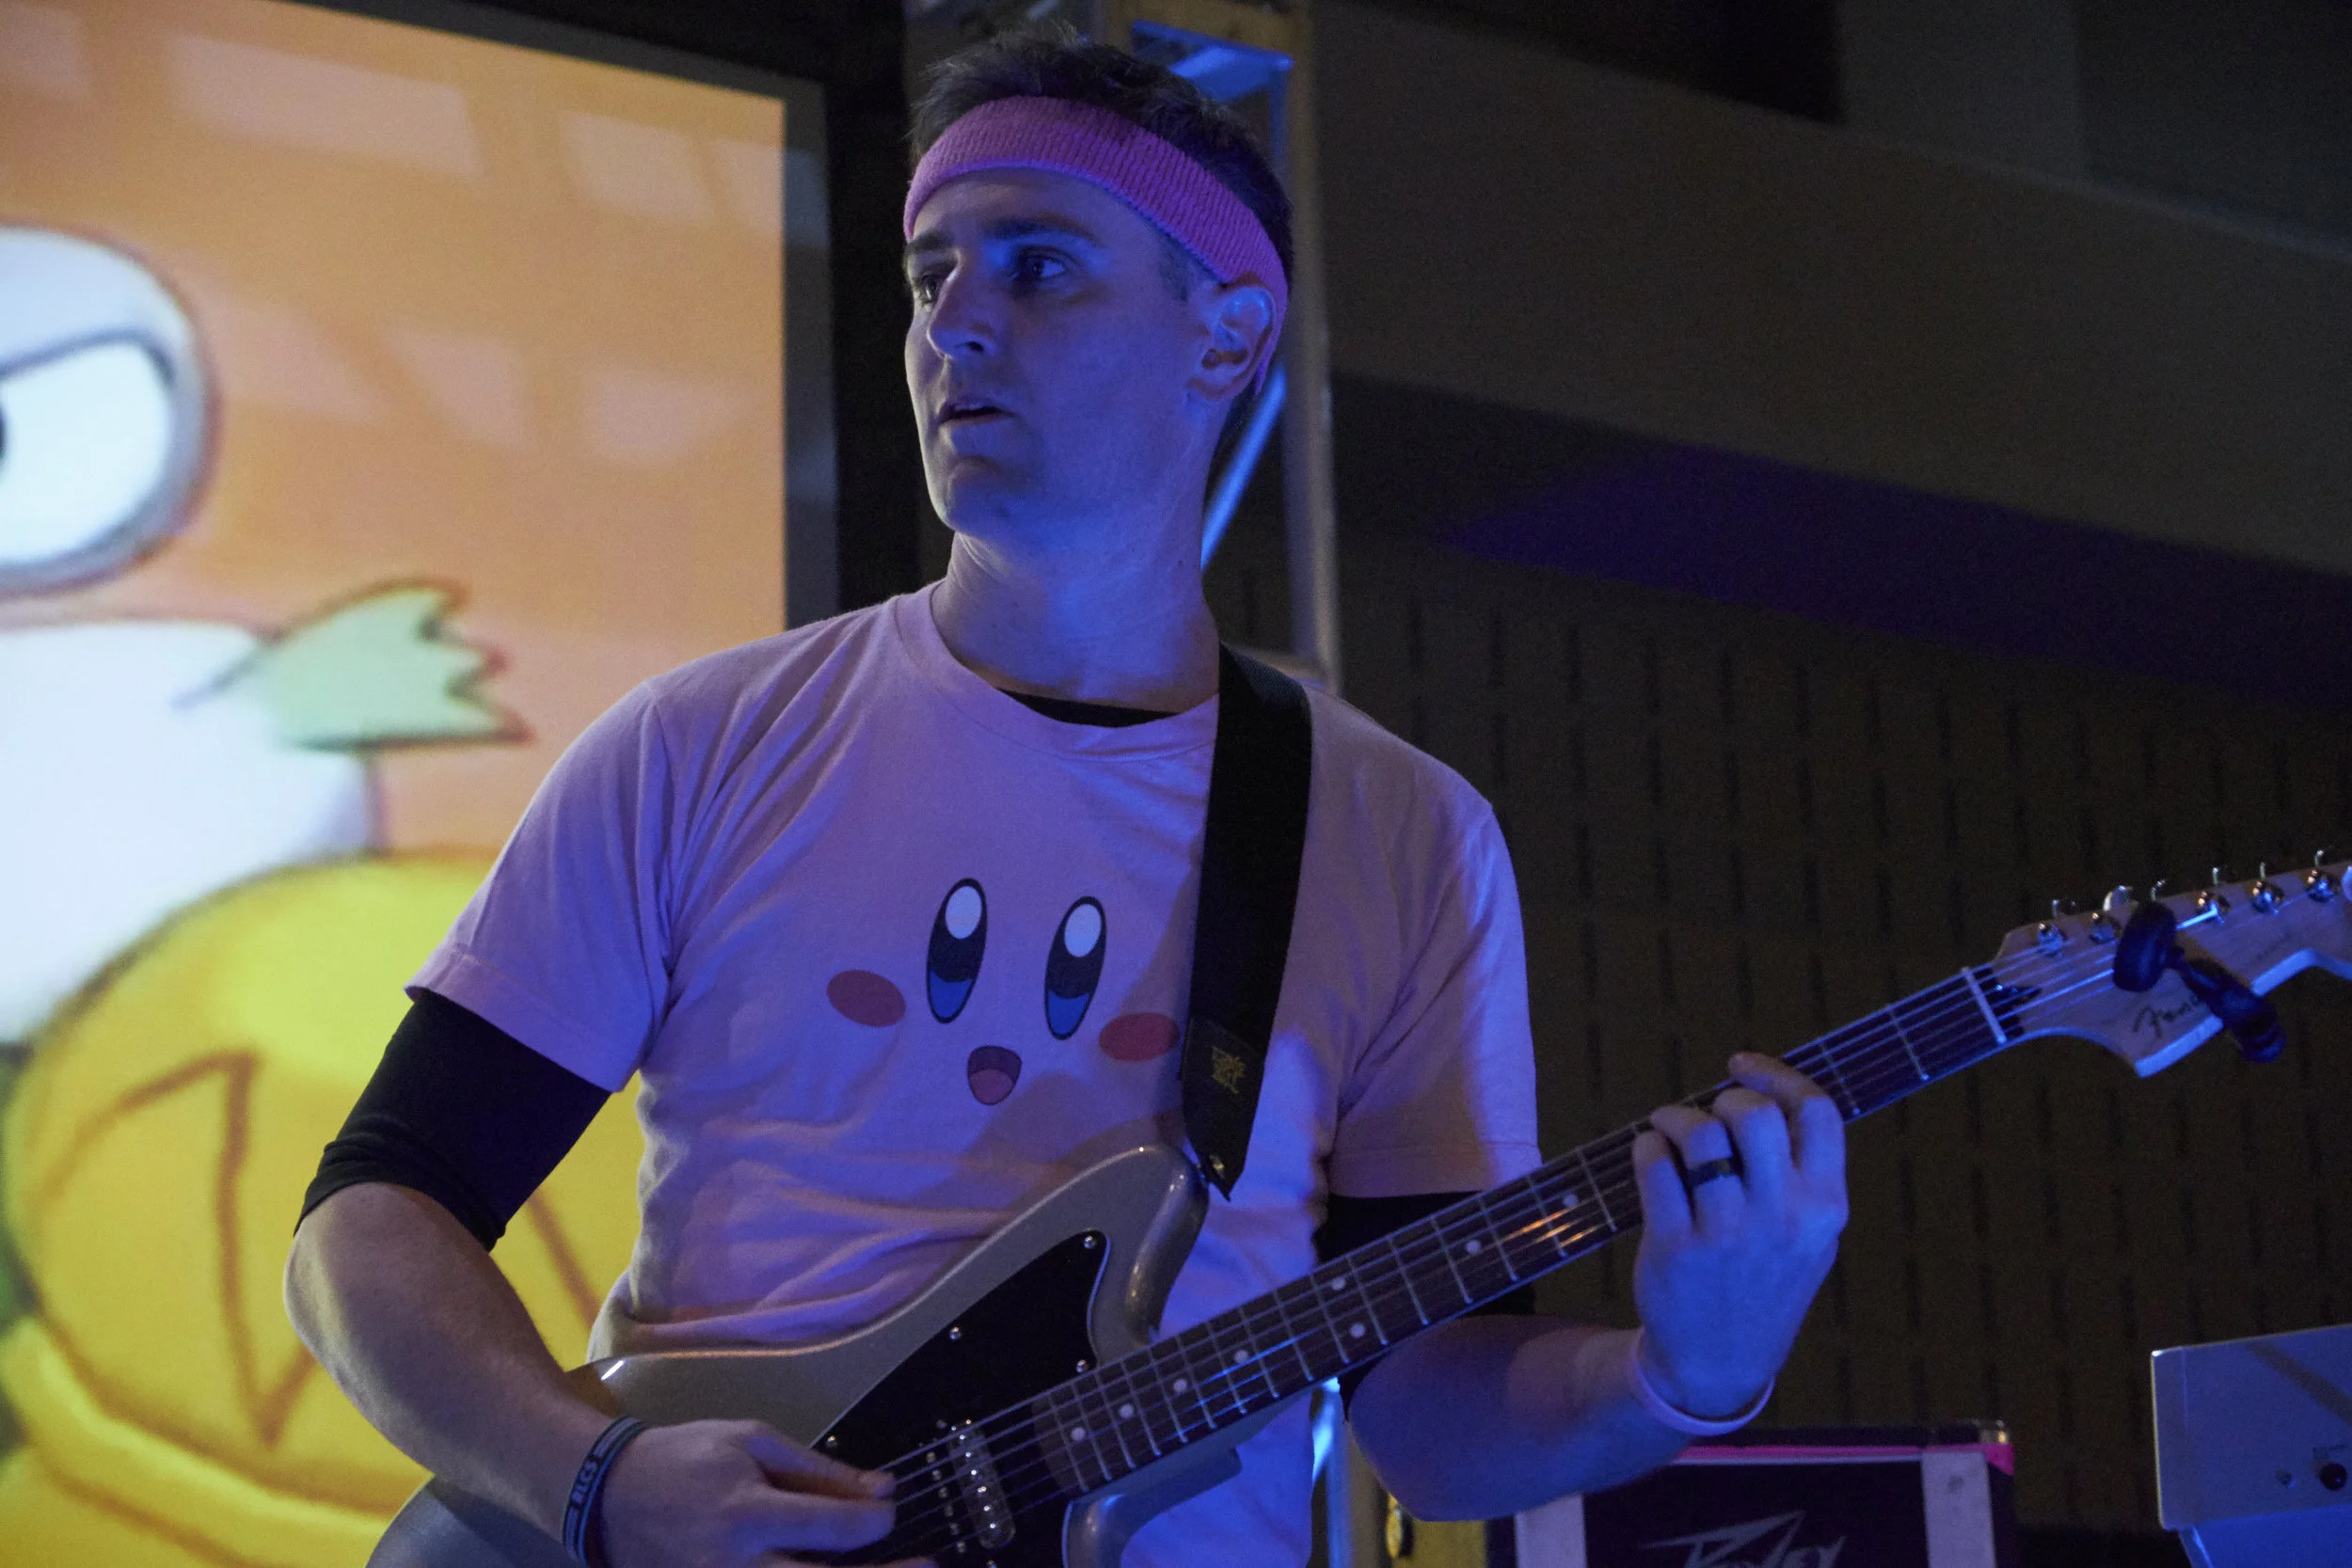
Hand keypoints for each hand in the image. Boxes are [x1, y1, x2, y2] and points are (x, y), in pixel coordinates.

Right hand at [598, 1419, 927, 1567]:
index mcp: (749, 1514)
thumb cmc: (682, 1457)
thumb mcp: (749, 1441)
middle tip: (927, 1566)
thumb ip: (818, 1469)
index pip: (833, 1529)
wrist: (604, 1496)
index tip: (892, 1513)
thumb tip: (882, 1487)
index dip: (875, 1522)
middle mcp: (737, 1566)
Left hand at [1628, 1053, 1846, 1419]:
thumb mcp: (1808, 1236)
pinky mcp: (1676, 1245)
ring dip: (1675, 1118)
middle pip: (1754, 1113)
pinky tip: (1650, 1156)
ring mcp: (1728, 1232)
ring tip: (1667, 1130)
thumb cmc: (1763, 1282)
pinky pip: (1655, 1164)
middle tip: (1708, 1118)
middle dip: (1722, 1101)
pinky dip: (1647, 1147)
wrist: (1720, 1362)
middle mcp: (1783, 1217)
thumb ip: (1801, 1174)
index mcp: (1826, 1207)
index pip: (1818, 1112)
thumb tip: (1764, 1094)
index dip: (1778, 1075)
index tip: (1742, 1067)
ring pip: (1699, 1134)